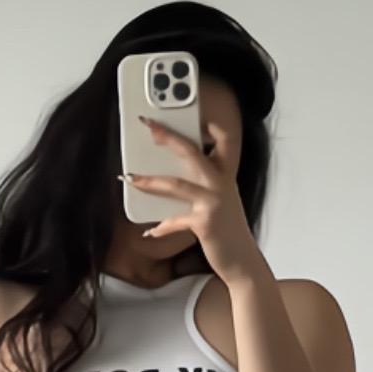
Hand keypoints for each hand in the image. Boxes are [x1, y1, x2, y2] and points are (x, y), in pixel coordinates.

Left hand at [123, 112, 264, 285]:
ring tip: (129, 177)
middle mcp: (221, 183)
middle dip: (167, 136)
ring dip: (149, 181)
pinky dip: (162, 226)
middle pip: (192, 152)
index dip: (211, 124)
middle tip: (147, 125)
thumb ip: (201, 185)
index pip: (225, 140)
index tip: (194, 110)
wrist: (242, 261)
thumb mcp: (218, 201)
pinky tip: (149, 231)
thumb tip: (165, 174)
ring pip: (176, 184)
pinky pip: (176, 221)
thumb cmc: (226, 229)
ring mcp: (214, 202)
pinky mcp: (205, 223)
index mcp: (225, 174)